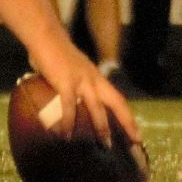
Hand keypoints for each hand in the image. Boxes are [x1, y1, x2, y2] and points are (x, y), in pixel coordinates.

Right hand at [26, 37, 142, 148]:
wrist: (45, 35)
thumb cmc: (54, 52)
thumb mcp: (72, 71)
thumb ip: (73, 86)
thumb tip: (66, 104)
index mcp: (96, 77)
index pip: (117, 99)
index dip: (128, 117)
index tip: (136, 134)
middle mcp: (94, 79)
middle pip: (117, 103)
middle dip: (128, 123)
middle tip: (135, 143)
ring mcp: (82, 80)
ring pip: (98, 108)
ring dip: (102, 127)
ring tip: (105, 145)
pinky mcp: (66, 82)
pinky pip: (69, 107)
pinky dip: (69, 122)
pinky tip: (66, 136)